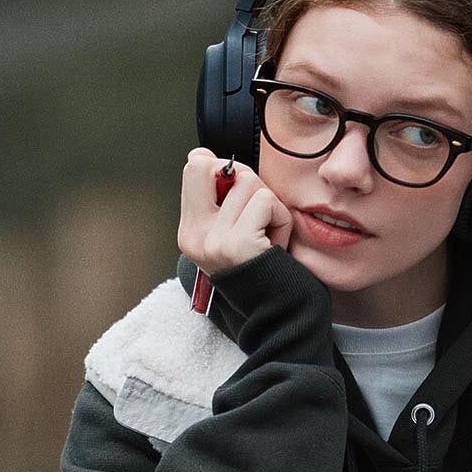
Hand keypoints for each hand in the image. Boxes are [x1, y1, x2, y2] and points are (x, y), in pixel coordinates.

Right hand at [178, 151, 294, 274]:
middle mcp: (194, 236)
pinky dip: (281, 220)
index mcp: (190, 231)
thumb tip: (203, 155)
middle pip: (207, 163)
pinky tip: (277, 245)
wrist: (278, 317)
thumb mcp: (232, 235)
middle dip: (243, 177)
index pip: (194, 167)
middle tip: (258, 212)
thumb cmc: (264, 272)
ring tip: (269, 236)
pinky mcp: (237, 244)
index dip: (224, 171)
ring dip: (271, 206)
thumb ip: (218, 200)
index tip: (241, 201)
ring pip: (247, 180)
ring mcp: (212, 240)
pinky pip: (267, 201)